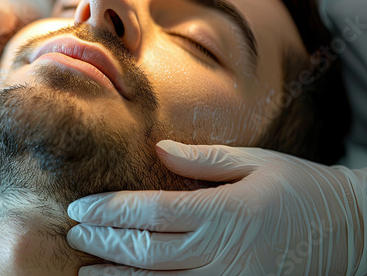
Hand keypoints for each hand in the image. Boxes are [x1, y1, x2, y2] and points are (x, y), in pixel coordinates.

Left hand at [67, 140, 366, 274]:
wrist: (346, 231)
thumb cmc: (298, 189)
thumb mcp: (255, 163)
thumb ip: (203, 160)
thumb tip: (158, 150)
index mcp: (223, 212)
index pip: (151, 212)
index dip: (110, 211)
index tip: (79, 208)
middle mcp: (220, 251)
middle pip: (147, 252)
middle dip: (104, 243)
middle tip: (74, 234)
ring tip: (85, 271)